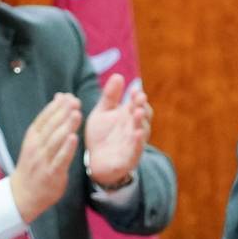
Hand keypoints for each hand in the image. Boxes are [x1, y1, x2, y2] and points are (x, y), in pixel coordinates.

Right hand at [9, 92, 81, 222]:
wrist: (23, 193)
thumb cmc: (34, 164)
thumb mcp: (37, 140)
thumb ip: (50, 120)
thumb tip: (60, 96)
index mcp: (33, 137)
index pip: (44, 118)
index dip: (56, 107)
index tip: (68, 96)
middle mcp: (36, 147)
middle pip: (51, 127)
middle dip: (63, 113)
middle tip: (75, 102)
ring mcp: (43, 160)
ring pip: (55, 141)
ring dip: (66, 127)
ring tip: (76, 114)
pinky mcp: (51, 174)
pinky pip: (60, 159)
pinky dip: (67, 149)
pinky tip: (74, 138)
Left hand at [84, 72, 152, 189]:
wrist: (94, 163)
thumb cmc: (101, 136)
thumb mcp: (103, 113)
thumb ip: (110, 97)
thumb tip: (118, 75)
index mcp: (129, 117)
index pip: (138, 105)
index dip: (138, 98)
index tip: (134, 90)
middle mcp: (135, 129)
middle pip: (143, 117)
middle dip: (142, 107)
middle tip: (139, 98)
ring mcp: (134, 144)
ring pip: (142, 132)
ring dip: (141, 122)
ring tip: (137, 112)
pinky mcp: (129, 159)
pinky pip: (136, 151)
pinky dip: (138, 143)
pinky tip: (137, 134)